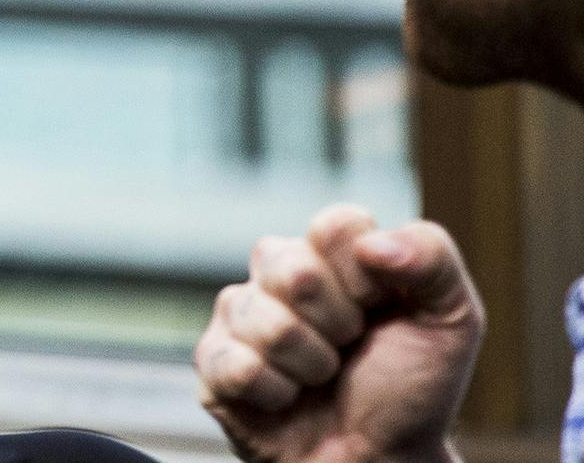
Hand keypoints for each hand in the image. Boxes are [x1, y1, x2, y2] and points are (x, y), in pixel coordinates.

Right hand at [195, 204, 482, 462]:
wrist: (382, 460)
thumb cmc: (412, 391)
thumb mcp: (451, 322)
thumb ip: (433, 260)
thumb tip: (372, 244)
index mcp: (333, 254)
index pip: (335, 224)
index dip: (364, 275)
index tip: (382, 308)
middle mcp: (280, 274)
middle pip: (289, 267)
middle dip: (336, 324)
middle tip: (350, 348)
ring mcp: (242, 316)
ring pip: (263, 321)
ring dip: (309, 365)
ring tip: (321, 379)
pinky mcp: (212, 361)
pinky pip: (235, 364)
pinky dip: (275, 394)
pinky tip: (286, 399)